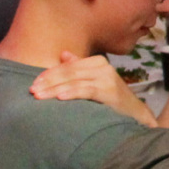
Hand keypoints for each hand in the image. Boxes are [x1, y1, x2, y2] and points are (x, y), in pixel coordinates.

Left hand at [29, 52, 155, 124]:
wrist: (136, 114)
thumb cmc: (112, 100)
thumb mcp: (95, 81)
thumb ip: (79, 69)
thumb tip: (63, 54)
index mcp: (96, 62)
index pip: (67, 66)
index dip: (49, 74)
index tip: (33, 83)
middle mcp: (102, 66)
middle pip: (68, 72)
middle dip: (48, 82)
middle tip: (32, 90)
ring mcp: (107, 77)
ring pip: (74, 81)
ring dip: (54, 89)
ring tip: (39, 96)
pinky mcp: (110, 90)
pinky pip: (85, 90)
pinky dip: (71, 93)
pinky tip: (59, 98)